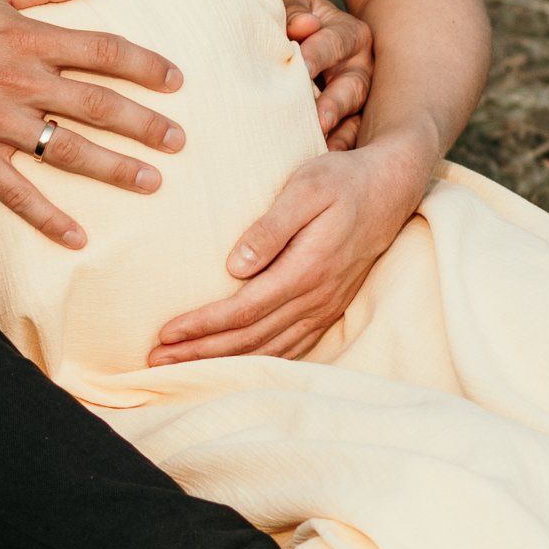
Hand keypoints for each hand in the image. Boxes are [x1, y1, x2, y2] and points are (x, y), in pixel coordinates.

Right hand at [0, 0, 186, 247]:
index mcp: (26, 37)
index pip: (103, 51)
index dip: (145, 66)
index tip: (175, 81)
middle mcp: (19, 80)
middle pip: (98, 104)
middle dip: (145, 124)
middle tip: (180, 141)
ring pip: (69, 149)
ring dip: (115, 168)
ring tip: (151, 181)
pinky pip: (17, 192)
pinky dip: (48, 216)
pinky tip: (77, 237)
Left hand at [148, 138, 428, 365]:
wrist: (391, 189)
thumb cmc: (341, 181)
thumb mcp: (305, 188)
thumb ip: (271, 227)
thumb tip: (234, 266)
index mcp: (307, 270)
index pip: (244, 310)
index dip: (203, 325)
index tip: (166, 333)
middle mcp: (317, 298)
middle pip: (250, 338)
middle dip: (201, 353)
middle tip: (157, 361)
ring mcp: (325, 308)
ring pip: (268, 349)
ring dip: (222, 362)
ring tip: (180, 368)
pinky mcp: (329, 308)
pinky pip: (290, 347)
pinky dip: (257, 361)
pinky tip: (231, 366)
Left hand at [283, 0, 372, 149]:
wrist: (298, 39)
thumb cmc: (293, 23)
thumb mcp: (293, 10)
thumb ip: (295, 14)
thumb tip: (303, 26)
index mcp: (350, 33)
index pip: (335, 41)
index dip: (316, 53)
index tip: (300, 66)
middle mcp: (362, 66)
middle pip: (354, 85)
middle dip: (335, 102)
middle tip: (318, 120)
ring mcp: (360, 98)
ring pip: (356, 117)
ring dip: (339, 133)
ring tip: (323, 149)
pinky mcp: (353, 123)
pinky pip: (351, 139)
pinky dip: (338, 151)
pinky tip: (323, 163)